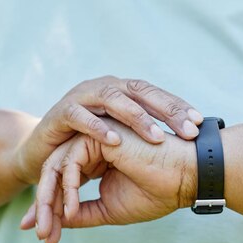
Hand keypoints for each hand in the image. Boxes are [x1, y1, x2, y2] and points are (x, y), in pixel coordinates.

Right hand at [11, 76, 202, 183]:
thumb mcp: (120, 140)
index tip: (200, 124)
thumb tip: (187, 142)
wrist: (42, 154)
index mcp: (121, 92)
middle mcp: (103, 88)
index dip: (177, 107)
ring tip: (156, 136)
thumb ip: (145, 137)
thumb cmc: (86, 147)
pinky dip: (97, 127)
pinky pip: (80, 116)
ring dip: (135, 117)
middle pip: (139, 92)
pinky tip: (115, 140)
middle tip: (187, 130)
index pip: (154, 95)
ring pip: (112, 99)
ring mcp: (81, 97)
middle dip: (165, 110)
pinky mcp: (60, 112)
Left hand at [19, 119, 197, 242]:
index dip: (51, 211)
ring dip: (49, 199)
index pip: (63, 183)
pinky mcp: (99, 136)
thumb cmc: (157, 192)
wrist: (186, 178)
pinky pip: (70, 161)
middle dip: (43, 207)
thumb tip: (56, 223)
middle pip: (54, 174)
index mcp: (96, 161)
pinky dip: (67, 187)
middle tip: (40, 234)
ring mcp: (94, 138)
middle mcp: (92, 147)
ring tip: (49, 227)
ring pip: (56, 166)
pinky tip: (71, 209)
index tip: (45, 237)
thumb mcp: (110, 209)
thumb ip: (82, 213)